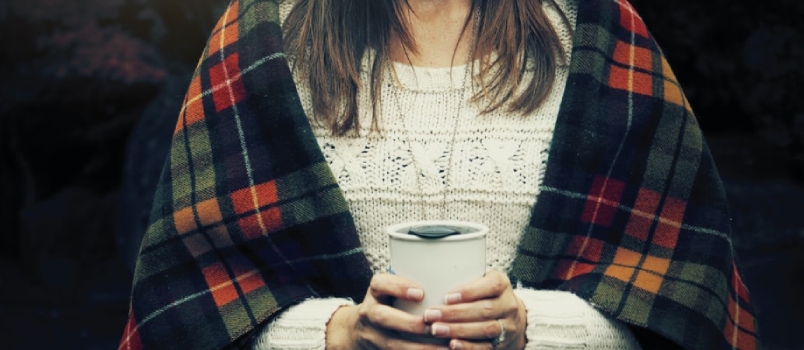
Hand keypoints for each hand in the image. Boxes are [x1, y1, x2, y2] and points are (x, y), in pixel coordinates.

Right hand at [325, 273, 445, 348]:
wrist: (357, 331)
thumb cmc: (387, 304)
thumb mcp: (390, 290)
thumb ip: (409, 285)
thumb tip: (447, 278)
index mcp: (375, 292)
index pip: (380, 284)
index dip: (399, 287)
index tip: (421, 293)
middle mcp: (369, 312)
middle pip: (383, 317)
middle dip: (410, 324)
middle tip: (435, 325)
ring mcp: (371, 335)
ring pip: (392, 344)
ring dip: (420, 347)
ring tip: (445, 346)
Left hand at [422, 271, 526, 349]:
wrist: (511, 317)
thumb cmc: (487, 294)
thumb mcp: (483, 281)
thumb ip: (466, 279)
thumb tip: (434, 279)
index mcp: (502, 284)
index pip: (490, 286)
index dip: (469, 292)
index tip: (446, 297)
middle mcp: (508, 305)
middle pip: (484, 310)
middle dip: (455, 313)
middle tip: (431, 315)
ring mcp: (507, 326)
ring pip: (485, 329)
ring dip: (458, 330)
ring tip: (436, 329)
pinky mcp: (501, 343)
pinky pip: (485, 347)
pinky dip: (468, 346)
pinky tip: (451, 344)